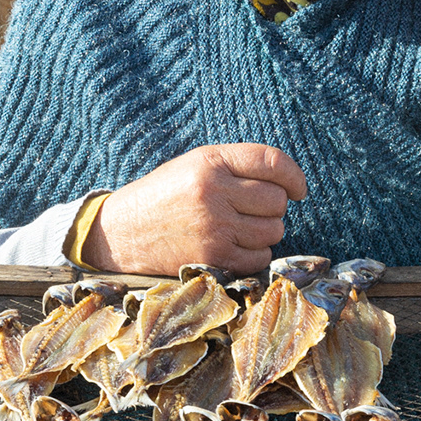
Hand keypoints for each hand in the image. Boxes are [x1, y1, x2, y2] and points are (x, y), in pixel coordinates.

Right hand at [85, 144, 306, 275]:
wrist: (121, 233)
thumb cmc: (165, 196)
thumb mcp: (194, 165)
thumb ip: (237, 167)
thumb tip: (288, 184)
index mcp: (210, 162)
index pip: (272, 161)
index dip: (294, 176)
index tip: (299, 188)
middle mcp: (214, 192)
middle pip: (277, 200)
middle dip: (273, 207)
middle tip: (252, 210)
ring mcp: (214, 228)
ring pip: (273, 231)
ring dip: (264, 232)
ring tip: (240, 227)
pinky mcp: (213, 259)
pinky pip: (259, 257)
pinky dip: (254, 254)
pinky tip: (234, 246)